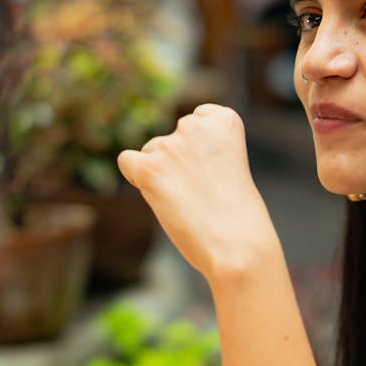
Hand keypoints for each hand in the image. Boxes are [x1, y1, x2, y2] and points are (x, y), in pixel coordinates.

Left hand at [117, 104, 278, 281]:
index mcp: (224, 120)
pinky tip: (157, 196)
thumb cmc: (237, 216)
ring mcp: (170, 145)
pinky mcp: (149, 168)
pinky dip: (135, 177)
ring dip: (161, 175)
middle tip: (202, 193)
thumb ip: (202, 150)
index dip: (200, 149)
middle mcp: (195, 125)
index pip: (198, 118)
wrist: (237, 246)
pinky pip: (127, 161)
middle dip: (178, 161)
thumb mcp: (229, 166)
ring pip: (151, 152)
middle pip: (172, 138)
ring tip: (187, 202)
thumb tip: (157, 155)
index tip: (215, 171)